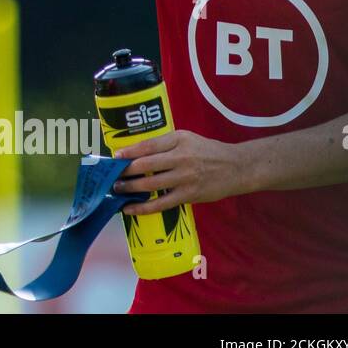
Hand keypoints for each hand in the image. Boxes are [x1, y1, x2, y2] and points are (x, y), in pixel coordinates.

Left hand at [112, 130, 247, 215]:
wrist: (236, 168)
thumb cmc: (207, 151)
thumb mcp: (186, 138)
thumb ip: (163, 143)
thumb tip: (134, 152)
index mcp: (179, 141)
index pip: (149, 146)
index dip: (130, 152)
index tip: (115, 157)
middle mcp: (181, 158)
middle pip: (146, 165)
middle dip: (125, 171)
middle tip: (111, 175)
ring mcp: (185, 179)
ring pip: (151, 184)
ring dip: (130, 188)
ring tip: (116, 189)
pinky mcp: (189, 196)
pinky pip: (161, 204)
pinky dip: (143, 208)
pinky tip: (129, 208)